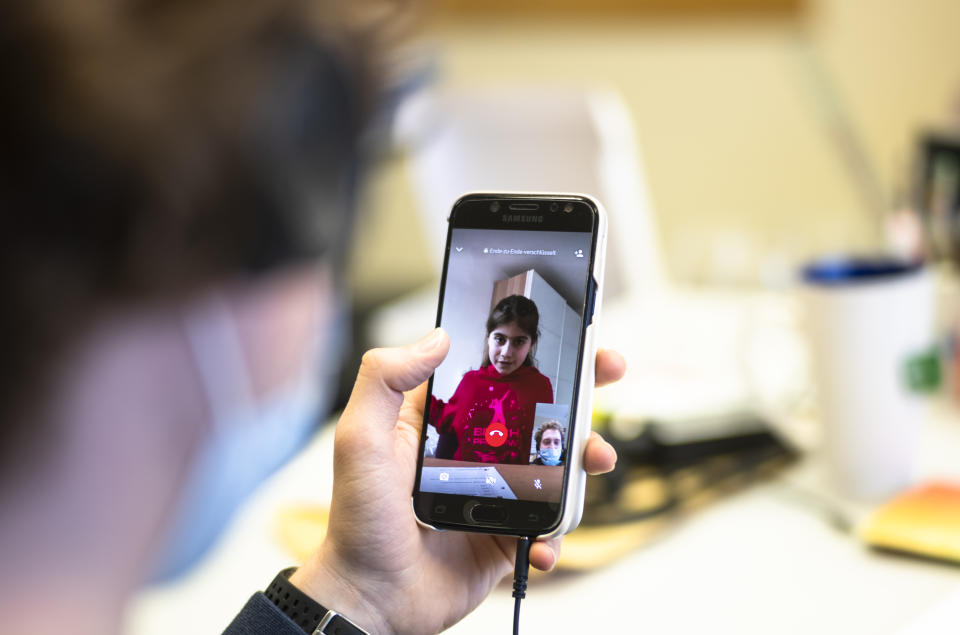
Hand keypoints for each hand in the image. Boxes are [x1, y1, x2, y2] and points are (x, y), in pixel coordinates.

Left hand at [291, 328, 624, 633]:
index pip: (495, 374)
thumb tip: (436, 337)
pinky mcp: (508, 533)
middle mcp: (475, 451)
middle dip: (581, 389)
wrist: (373, 598)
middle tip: (609, 371)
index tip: (568, 335)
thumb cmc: (357, 521)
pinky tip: (541, 542)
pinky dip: (557, 532)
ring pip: (558, 464)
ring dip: (586, 458)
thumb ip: (384, 380)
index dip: (532, 352)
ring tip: (596, 460)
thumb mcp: (360, 439)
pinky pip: (549, 524)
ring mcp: (497, 493)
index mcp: (443, 420)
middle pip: (539, 411)